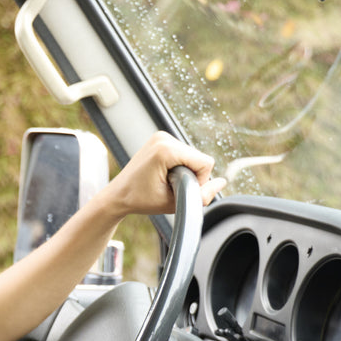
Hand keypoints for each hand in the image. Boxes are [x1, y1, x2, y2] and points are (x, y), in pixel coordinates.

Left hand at [102, 131, 224, 218]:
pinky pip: (184, 153)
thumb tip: (222, 182)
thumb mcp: (174, 203)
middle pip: (200, 158)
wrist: (118, 195)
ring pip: (193, 155)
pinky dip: (180, 165)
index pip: (205, 162)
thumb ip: (202, 195)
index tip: (181, 190)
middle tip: (171, 187)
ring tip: (166, 181)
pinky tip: (165, 174)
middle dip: (192, 175)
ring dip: (186, 171)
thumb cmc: (141, 200)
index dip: (199, 181)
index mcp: (165, 150)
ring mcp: (161, 136)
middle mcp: (163, 138)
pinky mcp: (161, 138)